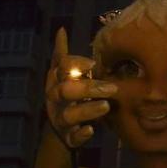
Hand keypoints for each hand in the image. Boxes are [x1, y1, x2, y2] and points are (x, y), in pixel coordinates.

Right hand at [45, 27, 112, 147]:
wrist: (60, 131)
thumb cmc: (67, 97)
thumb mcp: (64, 76)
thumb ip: (64, 57)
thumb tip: (61, 30)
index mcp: (55, 81)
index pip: (62, 68)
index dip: (76, 64)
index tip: (93, 64)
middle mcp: (55, 99)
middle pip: (66, 91)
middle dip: (87, 88)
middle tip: (111, 88)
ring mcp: (60, 118)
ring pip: (68, 115)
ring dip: (87, 110)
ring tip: (106, 106)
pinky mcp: (68, 137)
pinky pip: (72, 137)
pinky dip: (80, 134)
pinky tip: (90, 130)